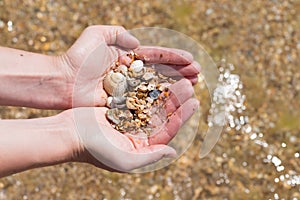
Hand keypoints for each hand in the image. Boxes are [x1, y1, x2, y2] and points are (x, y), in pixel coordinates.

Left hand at [58, 25, 199, 107]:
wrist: (63, 81)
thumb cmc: (79, 58)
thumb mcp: (96, 35)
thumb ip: (116, 33)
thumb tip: (137, 42)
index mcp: (127, 56)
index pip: (155, 56)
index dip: (173, 58)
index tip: (191, 60)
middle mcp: (130, 73)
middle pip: (160, 72)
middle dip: (179, 72)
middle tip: (198, 74)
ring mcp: (127, 89)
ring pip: (155, 87)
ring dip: (174, 87)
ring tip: (192, 86)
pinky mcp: (122, 103)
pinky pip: (144, 102)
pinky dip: (158, 102)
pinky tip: (173, 103)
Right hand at [64, 79, 198, 171]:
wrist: (68, 135)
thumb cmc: (94, 150)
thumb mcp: (124, 160)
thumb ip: (149, 156)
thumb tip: (172, 152)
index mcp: (141, 147)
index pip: (167, 131)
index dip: (182, 116)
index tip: (195, 103)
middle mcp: (137, 134)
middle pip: (162, 116)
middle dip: (177, 101)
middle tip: (191, 86)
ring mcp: (128, 120)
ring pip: (152, 104)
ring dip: (166, 92)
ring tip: (180, 79)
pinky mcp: (119, 107)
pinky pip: (138, 96)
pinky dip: (148, 87)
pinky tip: (159, 77)